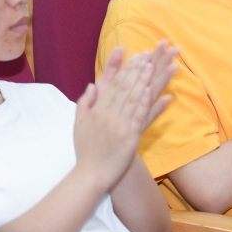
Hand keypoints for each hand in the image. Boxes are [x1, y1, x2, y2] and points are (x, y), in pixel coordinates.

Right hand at [73, 42, 178, 190]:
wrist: (90, 175)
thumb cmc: (85, 151)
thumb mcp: (78, 124)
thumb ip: (85, 103)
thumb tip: (92, 85)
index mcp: (97, 111)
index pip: (113, 85)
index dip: (125, 70)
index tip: (135, 57)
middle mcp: (108, 115)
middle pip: (124, 88)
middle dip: (136, 70)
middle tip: (147, 55)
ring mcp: (119, 126)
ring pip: (132, 99)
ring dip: (143, 81)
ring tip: (152, 66)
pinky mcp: (129, 138)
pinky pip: (138, 117)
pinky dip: (145, 103)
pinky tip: (151, 90)